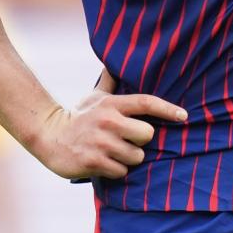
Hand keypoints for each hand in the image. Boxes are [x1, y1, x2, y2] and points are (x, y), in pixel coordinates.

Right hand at [28, 68, 186, 179]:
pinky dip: (115, 170)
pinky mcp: (94, 162)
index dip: (167, 109)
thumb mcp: (94, 97)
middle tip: (125, 139)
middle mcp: (108, 121)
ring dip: (127, 158)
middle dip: (140, 141)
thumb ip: (109, 82)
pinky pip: (121, 171)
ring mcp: (101, 142)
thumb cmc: (78, 117)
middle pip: (147, 134)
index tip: (184, 116)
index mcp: (111, 104)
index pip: (146, 103)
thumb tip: (116, 61)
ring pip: (136, 156)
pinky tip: (103, 161)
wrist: (48, 136)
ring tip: (111, 151)